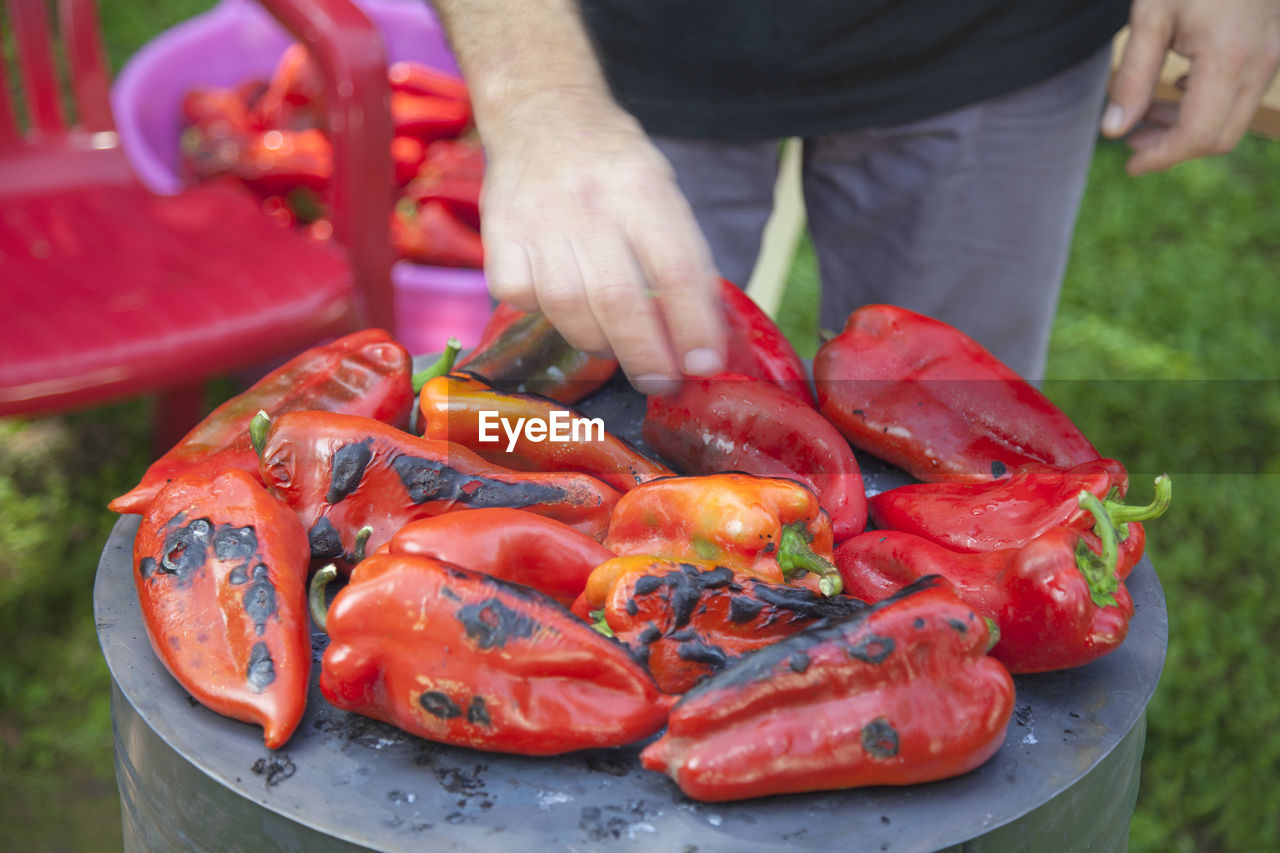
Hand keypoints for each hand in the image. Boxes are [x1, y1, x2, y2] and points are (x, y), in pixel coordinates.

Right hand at [479, 90, 726, 393]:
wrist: (541, 109)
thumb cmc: (614, 163)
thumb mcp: (662, 188)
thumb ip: (679, 252)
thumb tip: (701, 336)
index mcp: (642, 186)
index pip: (676, 269)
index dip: (692, 327)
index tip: (703, 367)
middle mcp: (589, 201)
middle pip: (618, 299)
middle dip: (645, 355)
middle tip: (660, 382)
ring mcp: (538, 217)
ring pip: (567, 307)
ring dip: (598, 344)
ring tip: (616, 351)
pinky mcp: (499, 231)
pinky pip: (518, 295)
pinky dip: (542, 315)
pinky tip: (561, 308)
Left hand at [1102, 0, 1279, 174]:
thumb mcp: (1150, 17)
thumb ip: (1131, 77)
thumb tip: (1114, 131)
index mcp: (1230, 58)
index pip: (1198, 135)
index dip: (1162, 157)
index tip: (1130, 164)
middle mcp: (1262, 62)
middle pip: (1219, 136)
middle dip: (1174, 148)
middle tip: (1132, 142)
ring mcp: (1275, 55)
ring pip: (1233, 119)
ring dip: (1188, 127)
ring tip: (1145, 117)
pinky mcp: (1274, 47)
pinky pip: (1243, 94)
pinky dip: (1207, 104)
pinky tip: (1175, 88)